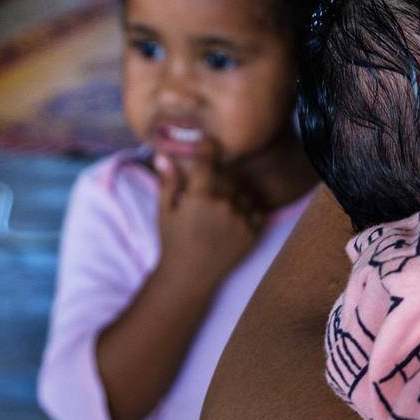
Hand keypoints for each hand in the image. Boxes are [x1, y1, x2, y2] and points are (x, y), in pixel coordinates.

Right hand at [153, 151, 264, 281]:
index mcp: (200, 197)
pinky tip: (233, 217)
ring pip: (243, 192)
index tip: (209, 143)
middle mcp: (223, 205)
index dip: (208, 148)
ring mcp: (241, 220)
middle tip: (209, 191)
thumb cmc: (173, 243)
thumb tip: (162, 155)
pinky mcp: (253, 233)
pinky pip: (256, 209)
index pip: (207, 161)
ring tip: (219, 209)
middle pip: (228, 176)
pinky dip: (248, 209)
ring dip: (234, 194)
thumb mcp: (165, 212)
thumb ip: (168, 182)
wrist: (189, 277)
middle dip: (219, 179)